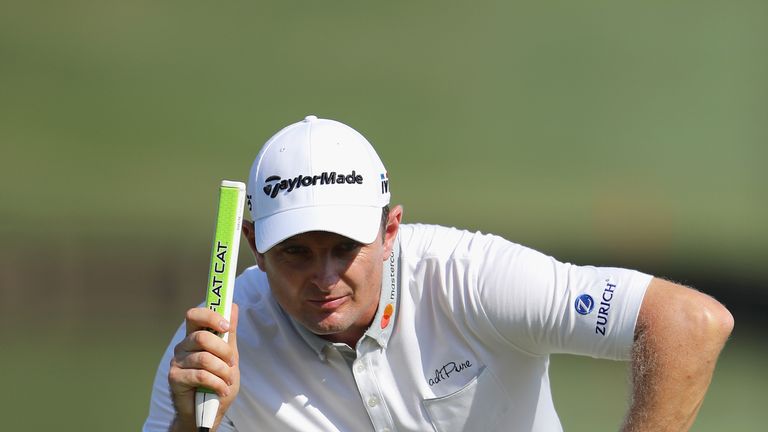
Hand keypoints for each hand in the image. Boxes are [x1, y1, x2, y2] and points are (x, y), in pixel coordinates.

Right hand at [168, 304, 239, 430]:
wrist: (209, 411)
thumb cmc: (218, 381)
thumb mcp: (229, 356)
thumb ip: (229, 333)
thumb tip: (233, 307)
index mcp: (195, 337)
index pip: (195, 315)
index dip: (210, 316)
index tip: (226, 327)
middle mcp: (183, 346)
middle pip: (202, 337)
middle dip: (224, 351)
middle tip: (232, 363)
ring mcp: (177, 362)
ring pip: (204, 359)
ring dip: (223, 371)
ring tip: (227, 381)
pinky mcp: (174, 378)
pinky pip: (200, 375)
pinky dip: (217, 383)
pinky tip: (221, 389)